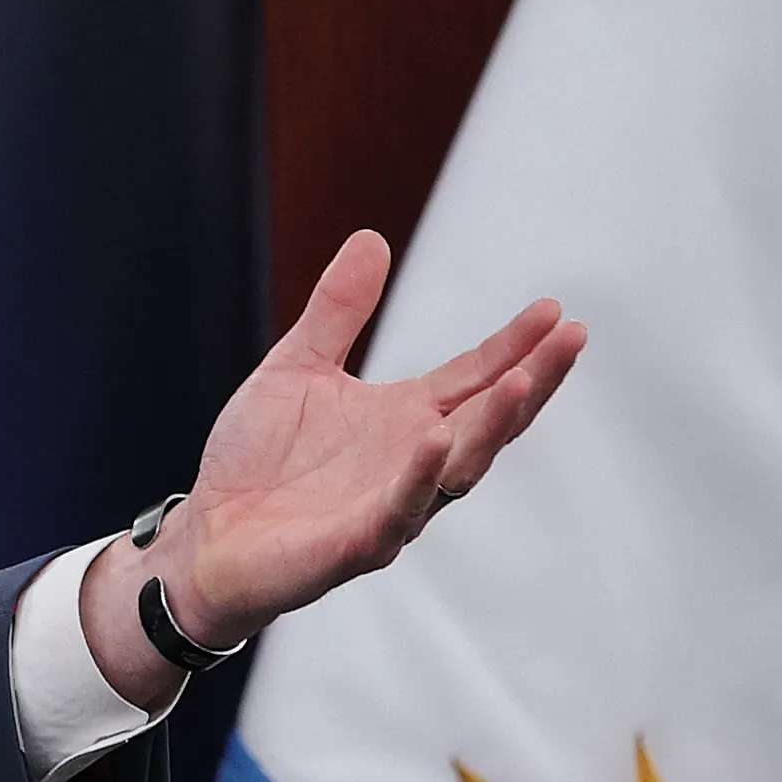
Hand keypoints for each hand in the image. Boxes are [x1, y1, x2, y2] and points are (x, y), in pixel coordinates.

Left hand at [81, 230, 585, 705]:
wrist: (210, 534)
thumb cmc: (257, 460)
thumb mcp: (297, 367)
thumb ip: (337, 311)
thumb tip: (371, 237)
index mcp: (405, 420)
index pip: (475, 379)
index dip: (515, 347)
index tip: (554, 310)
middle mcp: (413, 463)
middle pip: (488, 421)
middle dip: (532, 380)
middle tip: (571, 337)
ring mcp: (392, 505)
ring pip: (459, 467)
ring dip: (492, 426)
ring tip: (522, 381)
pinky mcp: (356, 543)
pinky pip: (397, 510)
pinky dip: (419, 477)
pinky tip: (435, 439)